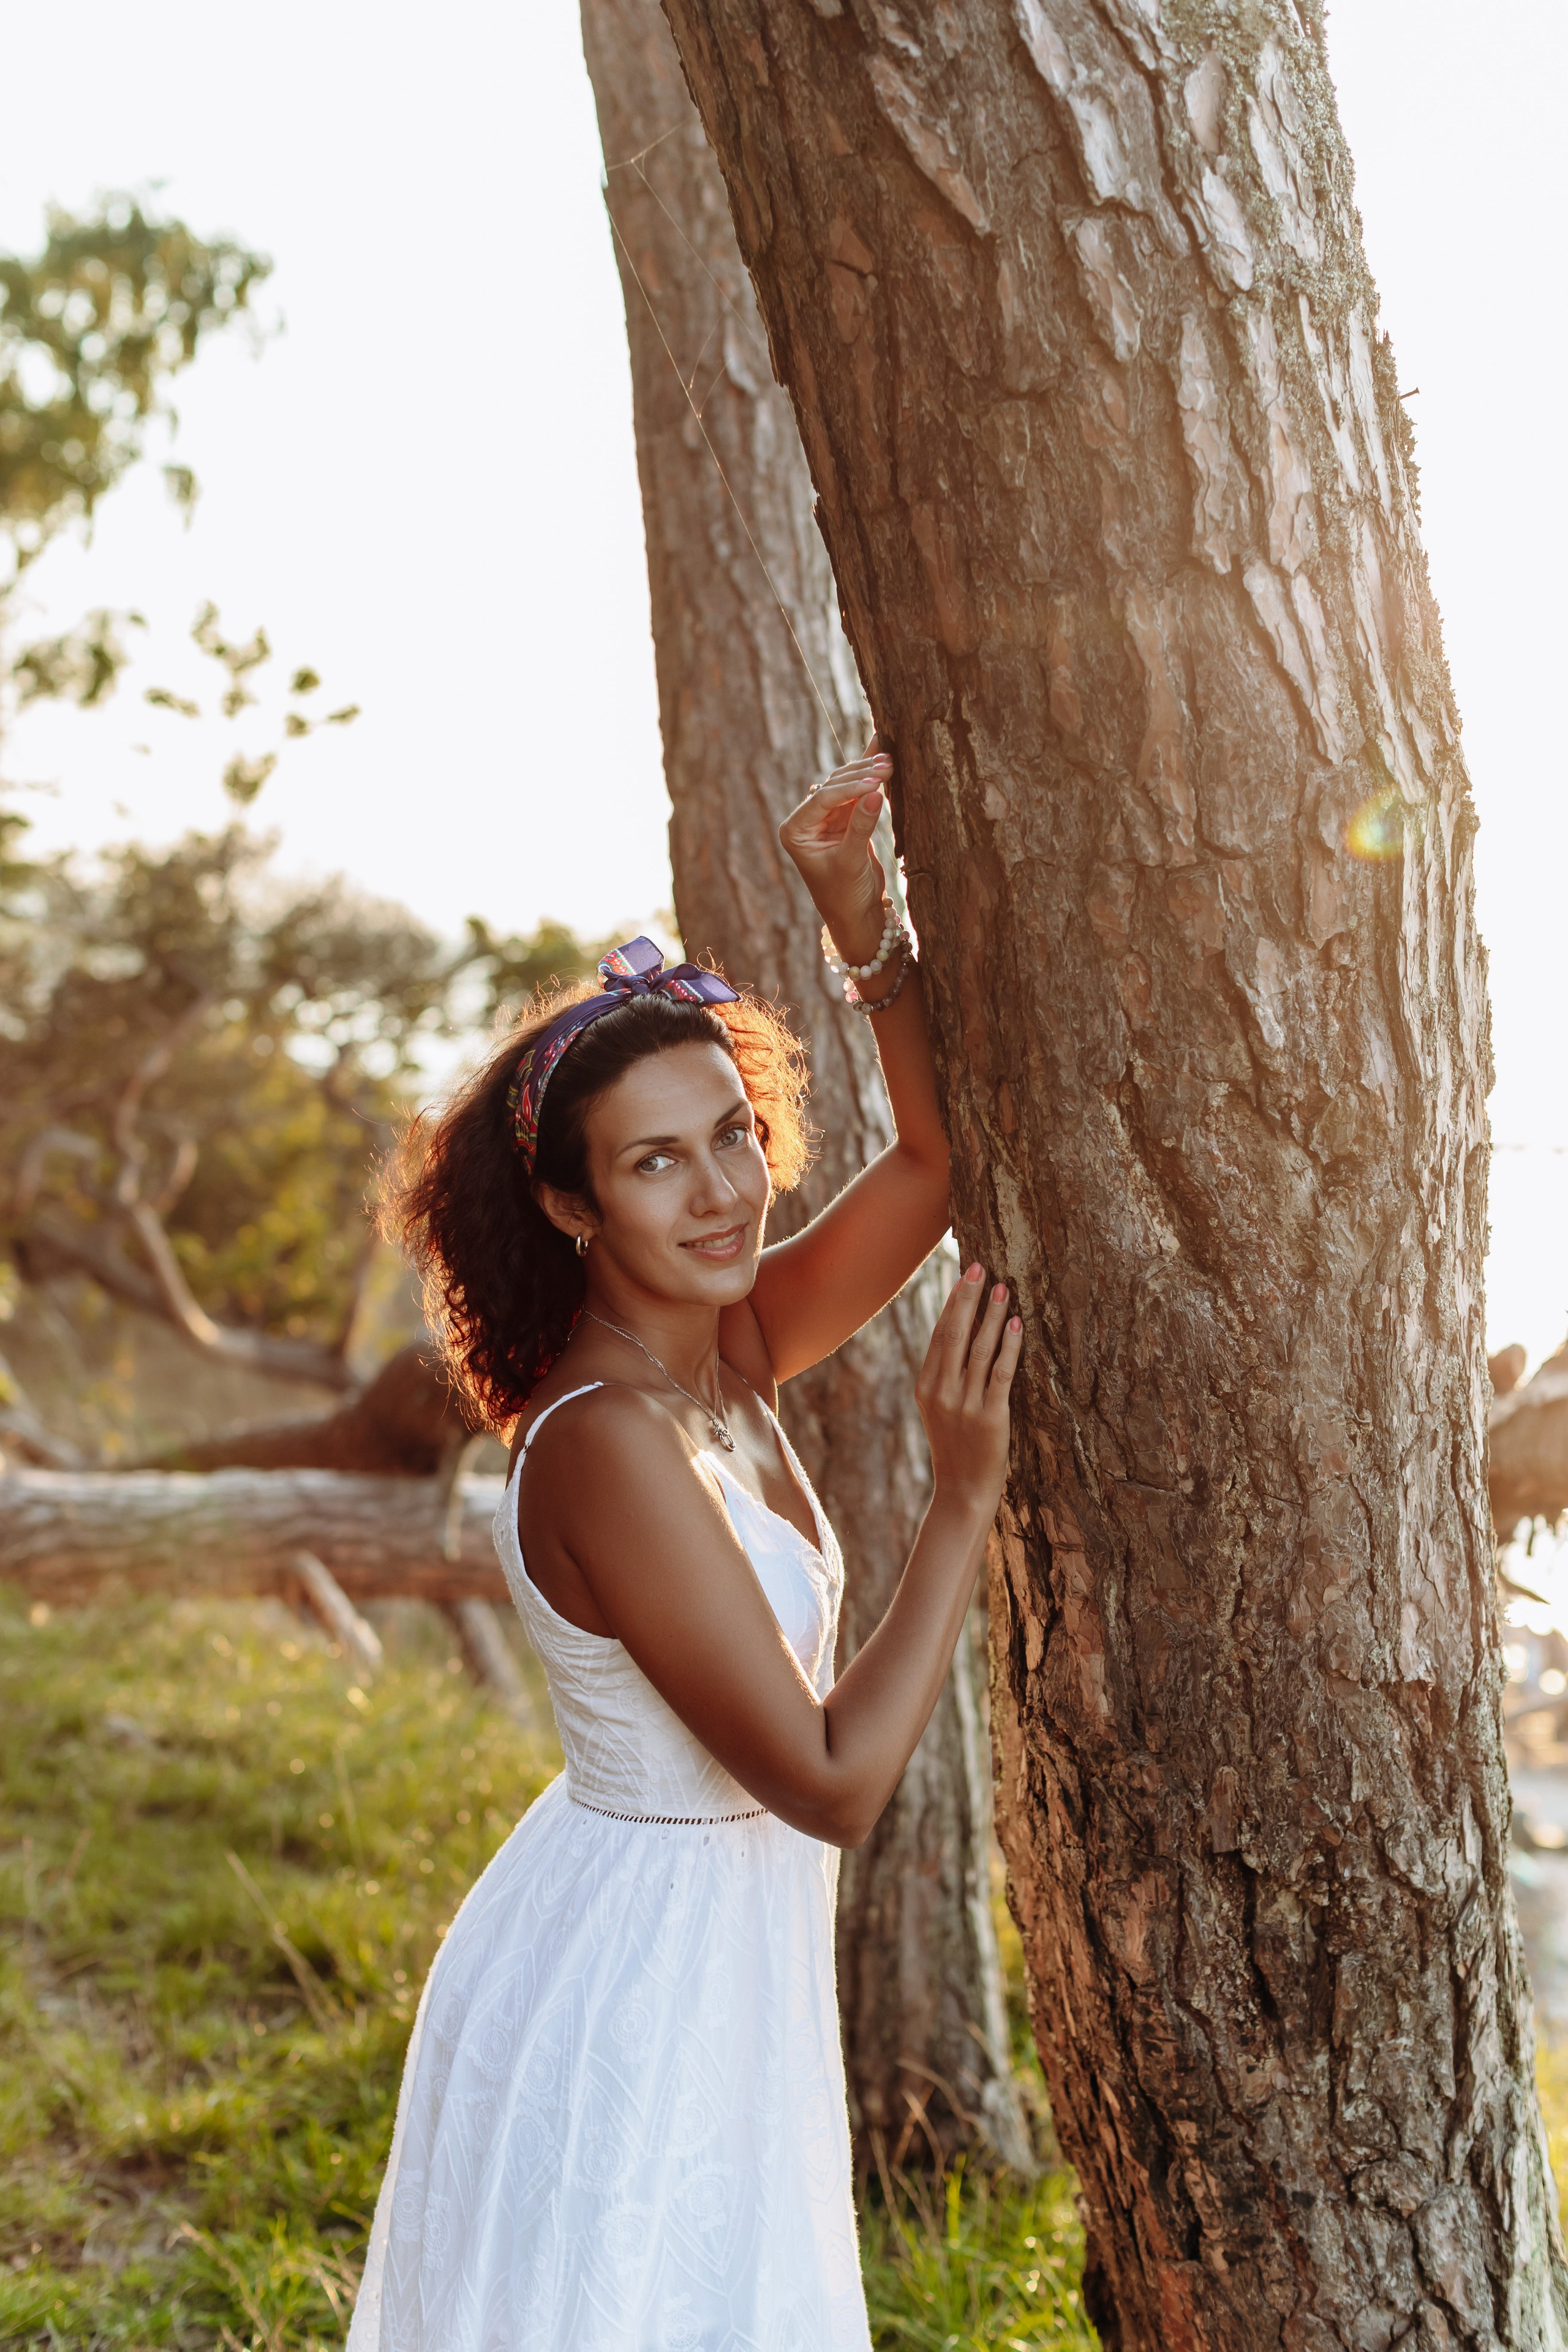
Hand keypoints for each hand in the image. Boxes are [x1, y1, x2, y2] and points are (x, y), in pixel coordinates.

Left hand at [778, 737, 892, 950]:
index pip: (822, 798)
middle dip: (860, 775)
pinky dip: (871, 781)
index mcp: (796, 831)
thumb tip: (876, 792)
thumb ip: (861, 826)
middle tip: (887, 763)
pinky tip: (883, 757)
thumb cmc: (845, 896)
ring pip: (846, 786)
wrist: (855, 916)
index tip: (876, 782)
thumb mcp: (852, 861)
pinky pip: (857, 795)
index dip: (849, 787)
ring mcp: (826, 819)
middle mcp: (807, 821)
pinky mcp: (844, 821)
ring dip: (868, 773)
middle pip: (833, 787)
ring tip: (891, 760)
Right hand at [915, 1265, 1021, 1515]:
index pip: (940, 1335)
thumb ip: (945, 1377)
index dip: (952, 1303)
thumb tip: (960, 1336)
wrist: (962, 1493)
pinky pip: (1001, 1373)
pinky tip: (1016, 1323)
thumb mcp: (939, 1410)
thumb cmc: (956, 1449)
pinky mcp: (990, 1417)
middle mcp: (942, 1392)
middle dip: (968, 1297)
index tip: (963, 1275)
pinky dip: (1009, 1345)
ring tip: (1003, 1287)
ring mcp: (965, 1405)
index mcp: (926, 1387)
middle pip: (955, 1334)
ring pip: (979, 1348)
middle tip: (979, 1267)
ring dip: (992, 1315)